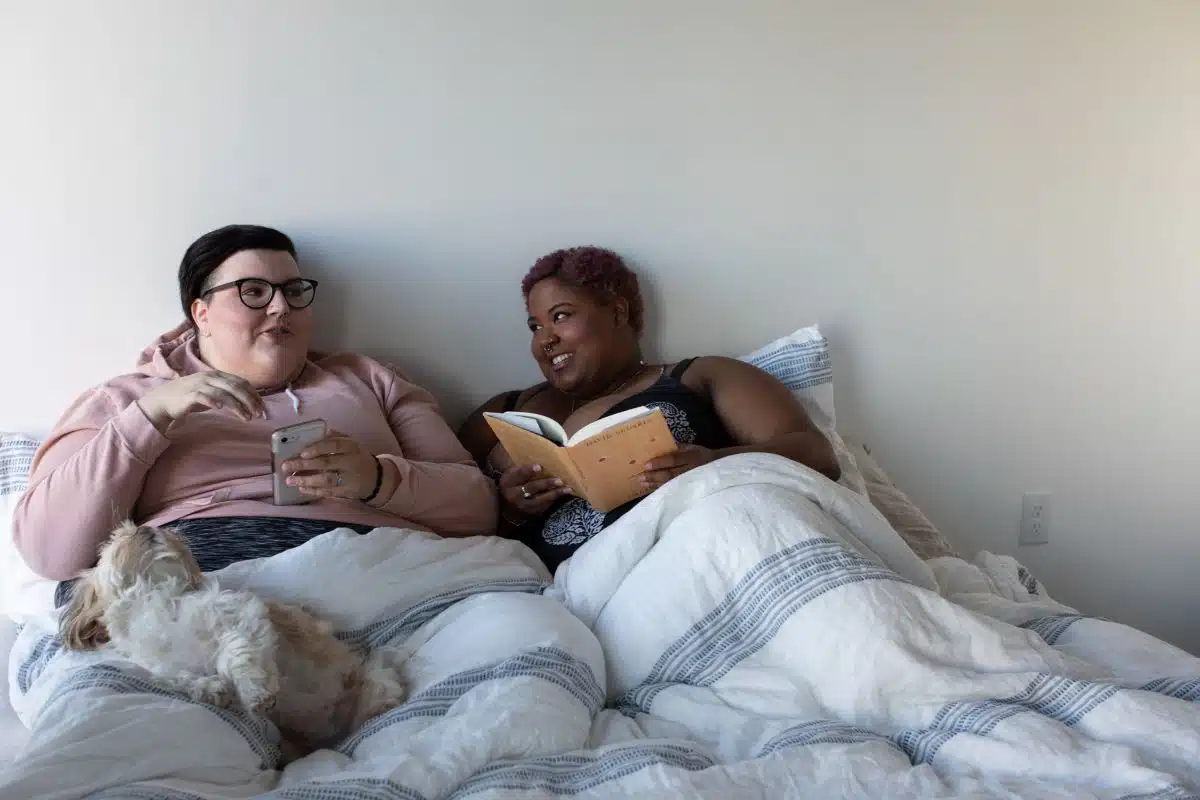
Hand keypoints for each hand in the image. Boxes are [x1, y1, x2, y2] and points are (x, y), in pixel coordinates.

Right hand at [138, 371, 265, 432]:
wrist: (163, 400)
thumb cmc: (190, 397)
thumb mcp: (212, 393)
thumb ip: (228, 394)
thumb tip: (250, 403)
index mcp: (217, 375)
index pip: (241, 382)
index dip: (254, 394)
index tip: (263, 407)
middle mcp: (209, 377)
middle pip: (235, 387)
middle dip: (250, 401)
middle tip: (260, 414)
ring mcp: (199, 385)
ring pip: (223, 393)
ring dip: (237, 406)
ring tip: (247, 418)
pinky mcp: (188, 395)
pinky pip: (203, 396)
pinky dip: (213, 401)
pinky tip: (220, 408)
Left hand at [280, 431, 381, 500]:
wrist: (376, 478)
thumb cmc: (357, 458)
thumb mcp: (352, 444)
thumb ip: (336, 437)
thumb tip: (318, 433)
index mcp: (352, 447)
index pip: (334, 445)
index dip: (317, 448)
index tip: (302, 453)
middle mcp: (351, 462)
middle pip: (326, 463)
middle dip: (304, 465)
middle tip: (286, 466)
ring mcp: (349, 479)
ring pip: (325, 480)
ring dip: (306, 480)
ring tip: (289, 480)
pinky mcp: (346, 492)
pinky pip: (328, 492)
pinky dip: (313, 491)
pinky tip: (301, 489)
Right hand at [498, 464, 572, 517]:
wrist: (507, 503)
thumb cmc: (513, 482)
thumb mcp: (512, 474)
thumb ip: (523, 469)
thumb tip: (543, 461)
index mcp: (508, 482)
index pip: (518, 475)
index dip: (528, 470)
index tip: (539, 466)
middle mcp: (514, 496)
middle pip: (531, 488)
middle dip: (546, 484)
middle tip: (559, 480)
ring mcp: (523, 506)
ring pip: (540, 500)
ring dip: (555, 494)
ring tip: (568, 489)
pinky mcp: (531, 513)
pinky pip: (544, 506)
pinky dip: (554, 499)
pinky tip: (564, 494)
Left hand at [639, 444, 715, 489]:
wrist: (720, 469)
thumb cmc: (703, 456)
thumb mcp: (694, 448)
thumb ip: (679, 447)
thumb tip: (661, 444)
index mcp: (692, 458)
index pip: (674, 461)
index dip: (660, 463)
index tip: (646, 465)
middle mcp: (691, 471)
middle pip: (670, 475)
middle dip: (654, 476)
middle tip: (640, 476)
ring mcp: (690, 483)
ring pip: (671, 485)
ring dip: (655, 485)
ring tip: (643, 483)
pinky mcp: (690, 490)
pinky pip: (674, 491)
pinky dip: (662, 491)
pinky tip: (653, 490)